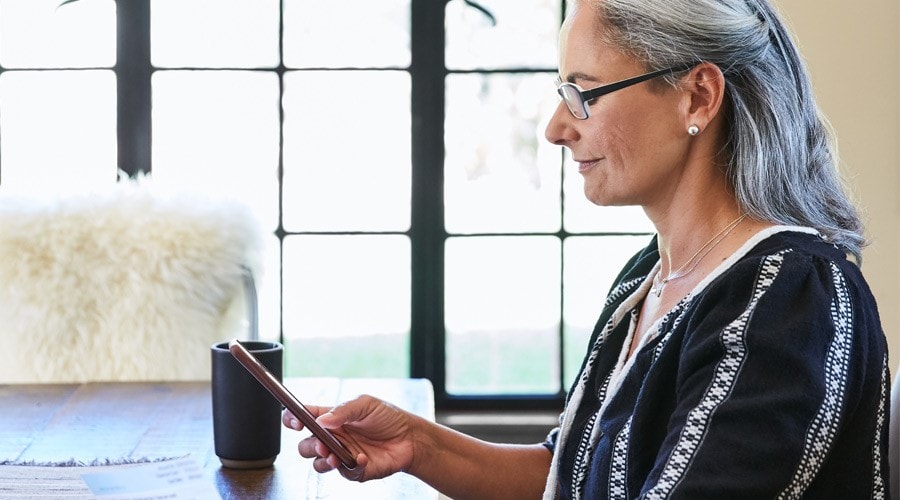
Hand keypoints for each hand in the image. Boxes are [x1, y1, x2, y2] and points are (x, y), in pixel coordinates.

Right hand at [282, 395, 417, 481]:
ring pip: (317, 464)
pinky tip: (362, 458)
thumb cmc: (387, 417)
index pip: (304, 418)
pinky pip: (344, 473)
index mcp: (332, 419)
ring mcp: (341, 455)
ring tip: (336, 455)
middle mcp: (333, 438)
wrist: (409, 437)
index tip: (294, 422)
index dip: (293, 419)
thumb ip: (342, 410)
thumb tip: (321, 420)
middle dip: (310, 446)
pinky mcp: (354, 470)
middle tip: (323, 444)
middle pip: (305, 445)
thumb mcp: (365, 404)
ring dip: (323, 461)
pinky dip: (352, 466)